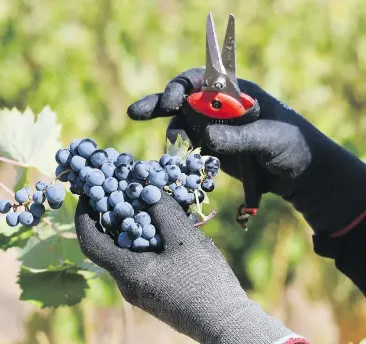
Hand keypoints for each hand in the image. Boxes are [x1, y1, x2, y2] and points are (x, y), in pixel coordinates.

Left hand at [75, 192, 297, 343]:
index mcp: (128, 272)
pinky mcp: (153, 290)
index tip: (88, 193)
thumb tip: (147, 190)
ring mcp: (140, 289)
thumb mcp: (186, 240)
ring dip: (131, 226)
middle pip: (107, 243)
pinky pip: (139, 259)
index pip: (90, 241)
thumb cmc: (206, 282)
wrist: (225, 323)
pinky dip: (144, 239)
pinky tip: (163, 227)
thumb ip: (164, 212)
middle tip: (121, 190)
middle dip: (111, 214)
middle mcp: (127, 283)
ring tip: (145, 204)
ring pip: (125, 250)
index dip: (84, 215)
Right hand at [127, 68, 365, 234]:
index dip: (180, 87)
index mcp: (233, 93)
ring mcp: (212, 129)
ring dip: (174, 136)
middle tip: (136, 113)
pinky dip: (179, 154)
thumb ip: (239, 138)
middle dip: (158, 105)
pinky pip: (188, 149)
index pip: (200, 80)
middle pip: (181, 99)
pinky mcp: (210, 150)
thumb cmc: (291, 145)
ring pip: (180, 126)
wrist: (298, 172)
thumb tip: (205, 138)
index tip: (171, 101)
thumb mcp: (269, 138)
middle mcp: (217, 108)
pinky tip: (176, 163)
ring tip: (177, 150)